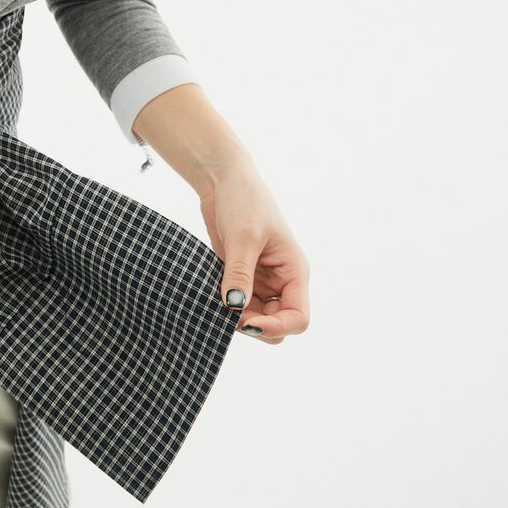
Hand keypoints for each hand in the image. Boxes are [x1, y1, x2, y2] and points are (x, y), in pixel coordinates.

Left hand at [198, 165, 310, 344]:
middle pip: (277, 324)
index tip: (247, 322)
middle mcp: (281, 281)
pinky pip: (236, 305)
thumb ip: (239, 274)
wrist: (222, 180)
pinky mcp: (239, 277)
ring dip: (237, 319)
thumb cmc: (243, 201)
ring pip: (255, 319)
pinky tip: (209, 298)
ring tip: (214, 304)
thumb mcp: (243, 237)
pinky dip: (225, 308)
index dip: (276, 327)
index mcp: (294, 272)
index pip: (298, 318)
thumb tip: (234, 308)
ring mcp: (260, 281)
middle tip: (226, 312)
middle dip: (255, 326)